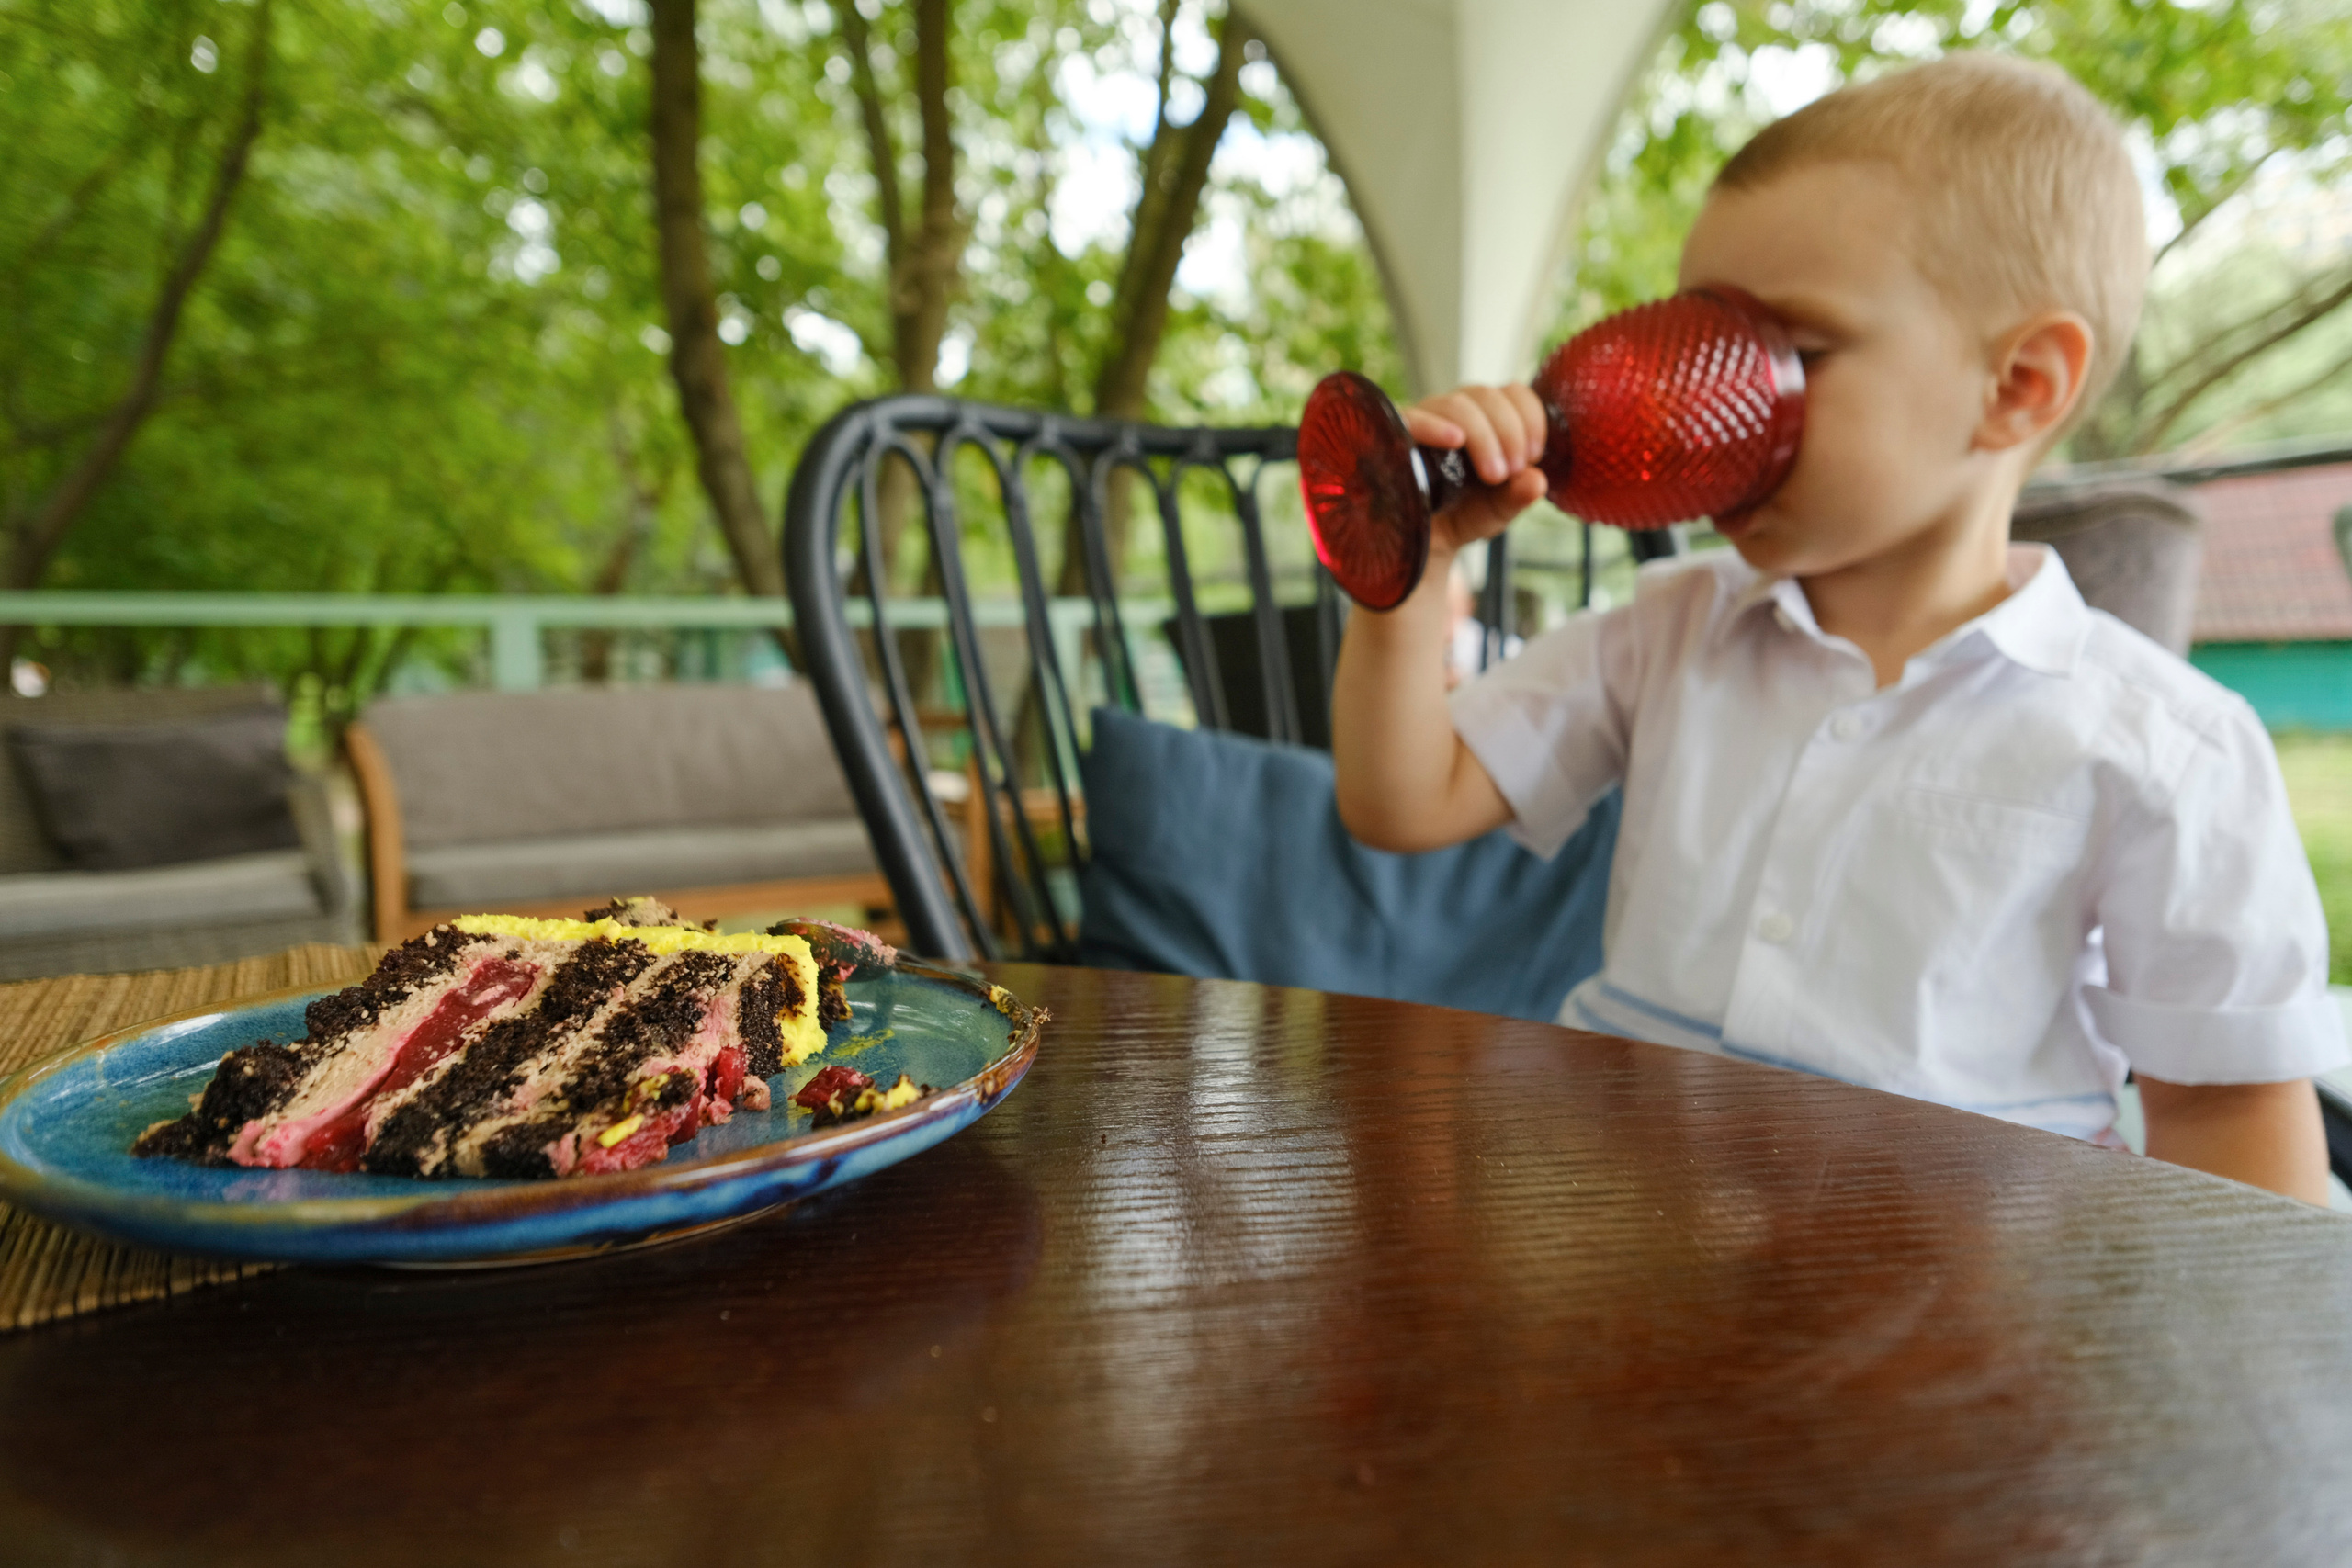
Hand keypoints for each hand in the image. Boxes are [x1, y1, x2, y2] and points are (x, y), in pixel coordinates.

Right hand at [1404, 384, 1549, 554]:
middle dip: (1509, 429)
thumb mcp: (1494, 512)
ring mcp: (1423, 422)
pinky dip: (1433, 425)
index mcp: (1486, 420)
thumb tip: (1537, 481)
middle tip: (1514, 470)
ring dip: (1482, 435)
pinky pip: (1411, 418)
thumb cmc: (1458, 517)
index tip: (1535, 454)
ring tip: (1493, 474)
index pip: (1511, 392)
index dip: (1529, 415)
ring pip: (1456, 404)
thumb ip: (1516, 497)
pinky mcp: (1393, 436)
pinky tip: (1453, 439)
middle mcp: (1454, 414)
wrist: (1418, 544)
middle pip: (1485, 395)